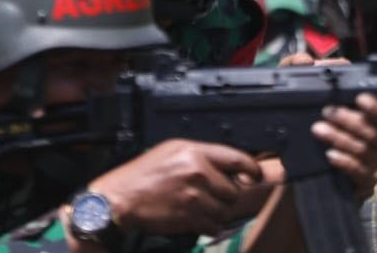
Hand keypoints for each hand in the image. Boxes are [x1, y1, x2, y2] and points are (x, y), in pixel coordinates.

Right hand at [85, 139, 267, 236]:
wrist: (120, 197)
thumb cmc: (143, 175)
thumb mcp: (171, 151)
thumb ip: (201, 156)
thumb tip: (228, 167)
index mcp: (194, 151)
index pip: (237, 159)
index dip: (252, 169)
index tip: (256, 175)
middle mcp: (197, 172)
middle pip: (234, 190)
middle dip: (226, 195)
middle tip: (212, 194)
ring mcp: (194, 196)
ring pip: (225, 210)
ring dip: (217, 212)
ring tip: (200, 206)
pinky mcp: (189, 217)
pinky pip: (214, 225)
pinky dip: (209, 224)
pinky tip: (195, 216)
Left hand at [310, 93, 376, 201]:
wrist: (327, 175)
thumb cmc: (333, 137)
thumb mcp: (334, 117)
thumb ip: (335, 101)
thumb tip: (324, 79)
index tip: (360, 98)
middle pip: (373, 133)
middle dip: (348, 120)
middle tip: (327, 112)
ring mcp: (374, 165)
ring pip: (363, 151)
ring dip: (340, 138)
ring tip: (318, 129)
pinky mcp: (366, 183)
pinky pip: (360, 173)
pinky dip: (345, 162)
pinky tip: (330, 155)